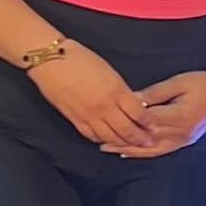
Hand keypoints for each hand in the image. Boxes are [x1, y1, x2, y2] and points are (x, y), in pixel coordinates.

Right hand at [28, 40, 157, 147]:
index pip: (138, 113)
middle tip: (149, 143)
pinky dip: (102, 140)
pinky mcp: (74, 119)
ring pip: (110, 137)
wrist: (51, 60)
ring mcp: (88, 115)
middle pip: (126, 129)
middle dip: (140, 138)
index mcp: (116, 91)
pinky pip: (91, 135)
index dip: (148, 123)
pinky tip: (108, 141)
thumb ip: (121, 90)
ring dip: (122, 143)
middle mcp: (104, 107)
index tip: (155, 127)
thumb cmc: (81, 59)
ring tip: (132, 146)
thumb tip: (133, 104)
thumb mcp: (109, 71)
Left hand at [100, 70, 205, 157]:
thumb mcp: (177, 82)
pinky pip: (160, 151)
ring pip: (150, 150)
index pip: (146, 121)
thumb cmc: (201, 83)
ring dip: (128, 150)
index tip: (107, 118)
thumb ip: (154, 93)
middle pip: (145, 139)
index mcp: (179, 116)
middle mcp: (180, 133)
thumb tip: (131, 100)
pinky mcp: (183, 142)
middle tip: (99, 138)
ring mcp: (182, 140)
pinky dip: (143, 153)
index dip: (126, 121)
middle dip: (122, 139)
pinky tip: (128, 153)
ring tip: (108, 149)